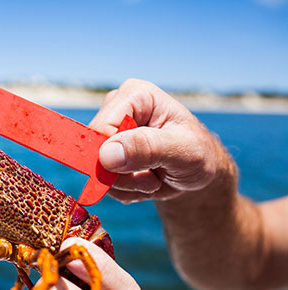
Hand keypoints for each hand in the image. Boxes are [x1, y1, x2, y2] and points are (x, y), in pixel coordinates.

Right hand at [89, 79, 229, 202]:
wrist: (198, 172)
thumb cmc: (198, 153)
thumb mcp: (183, 151)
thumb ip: (148, 148)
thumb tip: (107, 155)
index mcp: (135, 95)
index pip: (101, 128)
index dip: (113, 157)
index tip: (144, 173)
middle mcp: (117, 109)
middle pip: (94, 151)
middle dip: (122, 175)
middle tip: (153, 179)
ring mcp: (110, 131)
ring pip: (97, 170)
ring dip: (125, 185)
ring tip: (153, 180)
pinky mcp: (107, 152)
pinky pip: (101, 181)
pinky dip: (124, 190)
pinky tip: (144, 182)